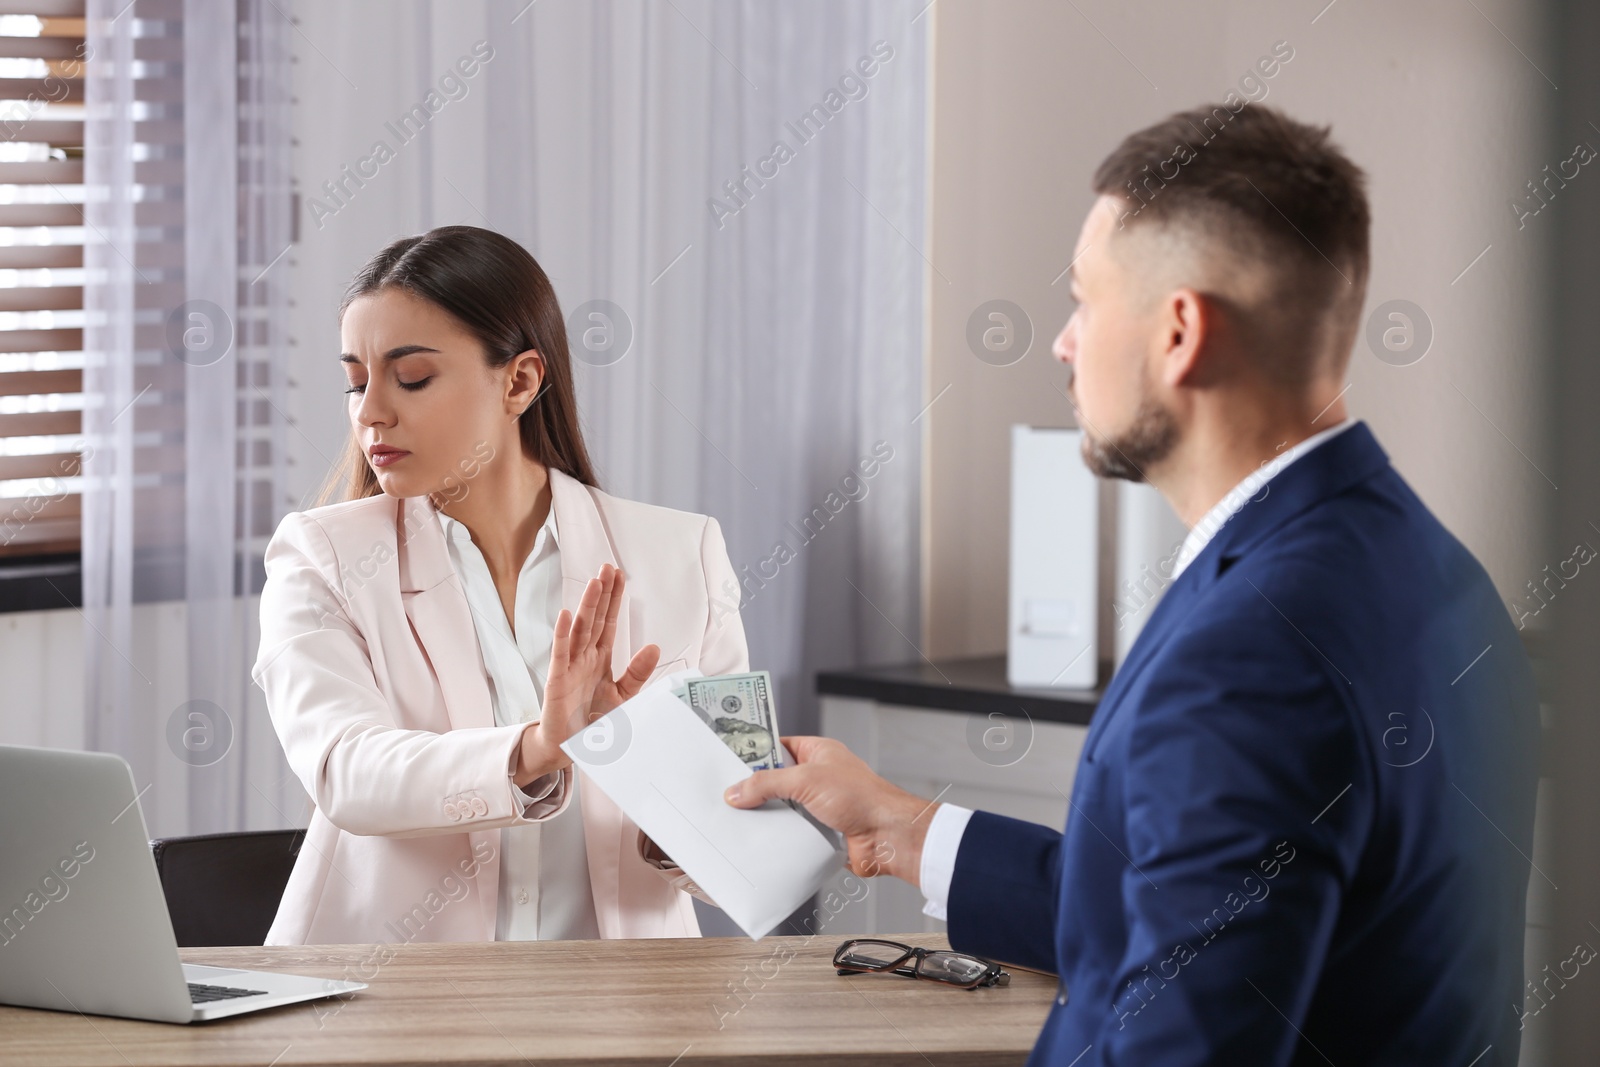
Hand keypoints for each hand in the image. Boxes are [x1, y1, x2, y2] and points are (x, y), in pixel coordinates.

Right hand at [514, 564, 660, 784]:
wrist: (570, 747)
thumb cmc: (592, 719)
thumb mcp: (623, 695)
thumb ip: (637, 672)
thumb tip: (654, 646)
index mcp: (600, 658)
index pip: (609, 623)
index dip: (614, 600)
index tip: (620, 576)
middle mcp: (584, 657)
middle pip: (595, 619)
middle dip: (602, 594)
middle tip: (607, 568)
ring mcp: (569, 666)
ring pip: (579, 630)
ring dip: (587, 606)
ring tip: (594, 583)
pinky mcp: (557, 680)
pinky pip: (560, 654)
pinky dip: (562, 634)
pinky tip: (565, 614)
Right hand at [722, 736, 935, 884]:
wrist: (887, 835)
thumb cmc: (862, 797)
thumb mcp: (806, 780)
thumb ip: (768, 784)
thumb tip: (738, 790)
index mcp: (817, 752)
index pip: (778, 746)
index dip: (755, 752)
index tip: (729, 760)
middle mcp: (818, 776)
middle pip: (776, 780)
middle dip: (756, 788)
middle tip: (728, 794)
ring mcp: (819, 804)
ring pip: (782, 807)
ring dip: (767, 815)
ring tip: (739, 819)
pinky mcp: (820, 830)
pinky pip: (791, 831)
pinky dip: (778, 836)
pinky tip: (761, 840)